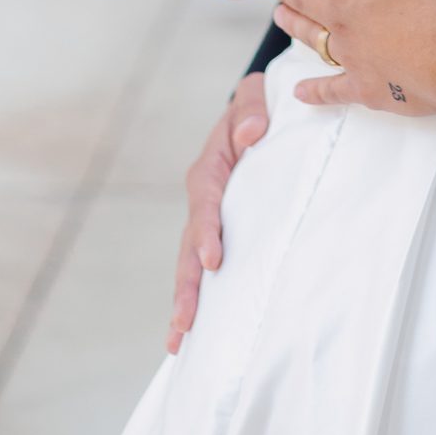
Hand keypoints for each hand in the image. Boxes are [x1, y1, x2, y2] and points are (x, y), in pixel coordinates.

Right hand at [167, 74, 268, 353]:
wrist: (257, 112)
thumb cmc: (257, 105)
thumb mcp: (256, 94)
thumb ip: (251, 108)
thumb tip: (251, 133)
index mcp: (209, 169)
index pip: (205, 204)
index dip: (207, 232)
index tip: (213, 260)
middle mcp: (203, 198)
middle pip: (189, 245)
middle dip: (186, 285)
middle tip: (184, 324)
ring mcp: (208, 219)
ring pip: (192, 262)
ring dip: (186, 299)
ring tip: (178, 340)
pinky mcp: (220, 231)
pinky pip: (206, 263)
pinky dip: (200, 295)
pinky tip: (194, 332)